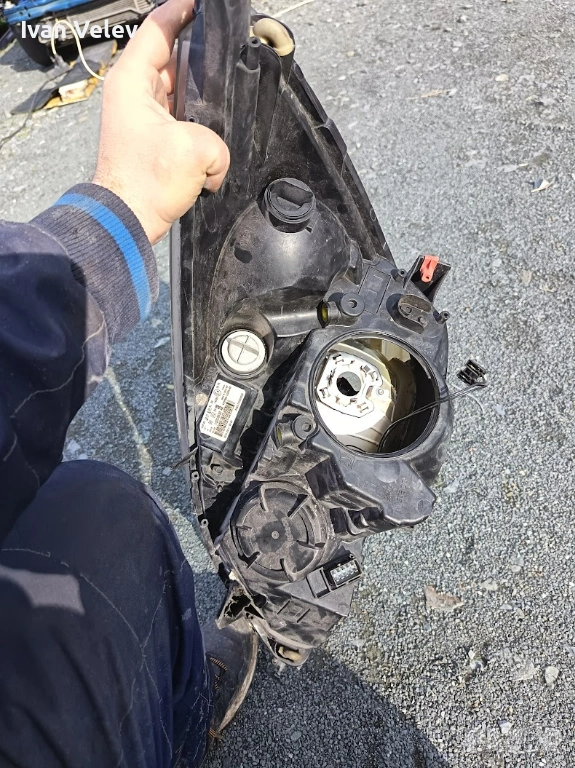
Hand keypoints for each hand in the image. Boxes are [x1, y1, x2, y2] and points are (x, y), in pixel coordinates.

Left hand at [92, 0, 228, 243]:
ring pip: (178, 89)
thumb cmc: (146, 182)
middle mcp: (134, 93)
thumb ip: (217, 142)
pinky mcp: (152, 138)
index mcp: (133, 81)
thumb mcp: (195, 151)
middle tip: (226, 51)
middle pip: (170, 57)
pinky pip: (181, 117)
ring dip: (200, 92)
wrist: (128, 219)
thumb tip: (215, 157)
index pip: (157, 29)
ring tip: (226, 89)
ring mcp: (143, 116)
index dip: (180, 10)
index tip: (201, 4)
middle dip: (198, 55)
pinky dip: (197, 119)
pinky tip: (216, 125)